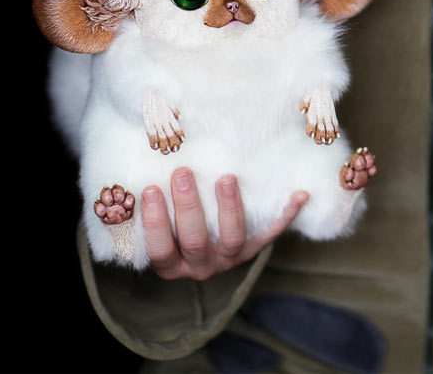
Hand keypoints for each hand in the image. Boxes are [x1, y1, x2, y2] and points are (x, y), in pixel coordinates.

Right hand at [141, 167, 307, 280]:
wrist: (205, 246)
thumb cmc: (170, 225)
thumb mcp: (154, 224)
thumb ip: (145, 205)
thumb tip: (132, 167)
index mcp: (171, 264)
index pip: (160, 248)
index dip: (154, 223)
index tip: (151, 190)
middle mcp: (200, 266)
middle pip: (196, 240)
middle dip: (189, 206)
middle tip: (183, 172)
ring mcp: (229, 258)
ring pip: (232, 237)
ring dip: (230, 207)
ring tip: (226, 177)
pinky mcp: (253, 249)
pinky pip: (270, 233)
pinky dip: (286, 214)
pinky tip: (300, 194)